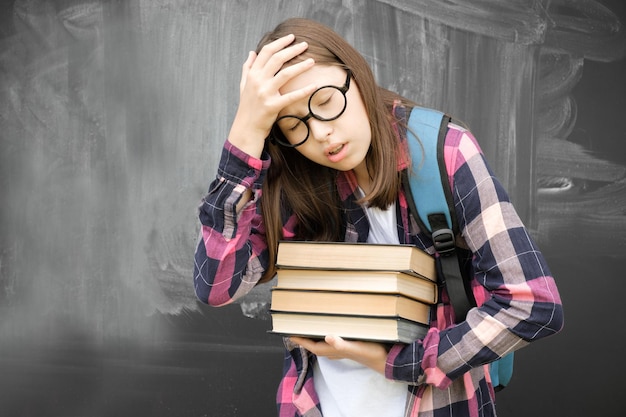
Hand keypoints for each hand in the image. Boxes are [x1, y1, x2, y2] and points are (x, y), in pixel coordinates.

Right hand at [228, 34, 317, 156]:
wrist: (246, 128)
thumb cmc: (247, 107)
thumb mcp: (244, 85)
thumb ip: (247, 68)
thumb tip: (252, 52)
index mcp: (252, 74)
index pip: (266, 52)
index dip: (279, 43)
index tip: (291, 38)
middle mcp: (258, 81)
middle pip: (277, 59)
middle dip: (292, 49)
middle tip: (305, 45)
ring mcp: (265, 93)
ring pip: (285, 74)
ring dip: (300, 66)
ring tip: (312, 61)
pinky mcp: (272, 106)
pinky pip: (291, 96)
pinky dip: (304, 91)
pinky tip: (314, 86)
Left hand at [289, 335, 388, 374]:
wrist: (383, 360)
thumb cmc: (369, 352)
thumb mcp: (355, 346)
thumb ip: (341, 343)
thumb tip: (328, 337)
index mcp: (333, 350)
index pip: (312, 345)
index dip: (300, 340)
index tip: (289, 333)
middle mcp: (335, 351)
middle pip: (314, 345)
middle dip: (304, 338)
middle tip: (295, 328)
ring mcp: (341, 350)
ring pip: (322, 344)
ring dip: (314, 337)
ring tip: (308, 329)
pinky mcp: (347, 348)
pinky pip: (331, 342)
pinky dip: (325, 337)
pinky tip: (328, 332)